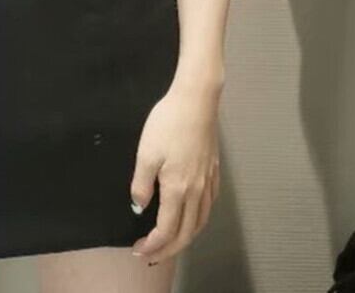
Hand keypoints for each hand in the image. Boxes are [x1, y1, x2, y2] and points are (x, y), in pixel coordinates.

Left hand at [128, 79, 221, 264]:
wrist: (196, 100)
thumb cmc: (167, 123)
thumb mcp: (146, 153)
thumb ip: (141, 183)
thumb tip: (140, 206)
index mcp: (178, 189)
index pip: (167, 229)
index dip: (153, 244)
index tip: (140, 250)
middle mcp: (197, 191)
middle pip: (187, 232)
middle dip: (169, 249)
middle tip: (153, 255)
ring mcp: (208, 181)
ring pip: (201, 221)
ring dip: (186, 237)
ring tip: (171, 241)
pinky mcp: (214, 170)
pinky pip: (209, 205)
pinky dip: (200, 219)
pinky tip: (193, 214)